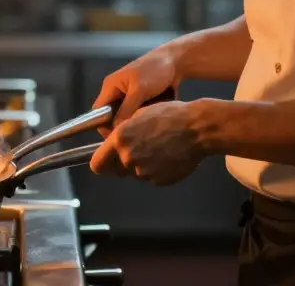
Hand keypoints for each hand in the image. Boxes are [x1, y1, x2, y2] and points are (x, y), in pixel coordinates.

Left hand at [89, 100, 205, 185]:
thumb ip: (123, 131)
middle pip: (117, 170)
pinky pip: (152, 178)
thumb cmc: (170, 115)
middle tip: (140, 149)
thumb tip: (115, 141)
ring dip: (142, 165)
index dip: (100, 163)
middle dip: (123, 163)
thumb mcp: (140, 114)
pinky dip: (157, 170)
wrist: (198, 128)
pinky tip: (168, 156)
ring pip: (136, 174)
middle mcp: (129, 158)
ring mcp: (145, 172)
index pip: (97, 164)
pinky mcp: (160, 181)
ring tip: (159, 149)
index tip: (106, 161)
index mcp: (120, 140)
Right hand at [92, 43, 180, 135]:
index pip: (98, 111)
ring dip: (134, 122)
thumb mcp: (140, 90)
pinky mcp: (140, 100)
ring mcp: (128, 96)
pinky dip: (143, 118)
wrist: (176, 61)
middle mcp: (116, 91)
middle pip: (111, 116)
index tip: (117, 137)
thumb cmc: (156, 70)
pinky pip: (136, 114)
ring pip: (125, 117)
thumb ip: (127, 109)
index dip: (103, 126)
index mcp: (110, 86)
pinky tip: (153, 120)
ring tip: (146, 125)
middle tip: (134, 135)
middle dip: (121, 125)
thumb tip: (117, 128)